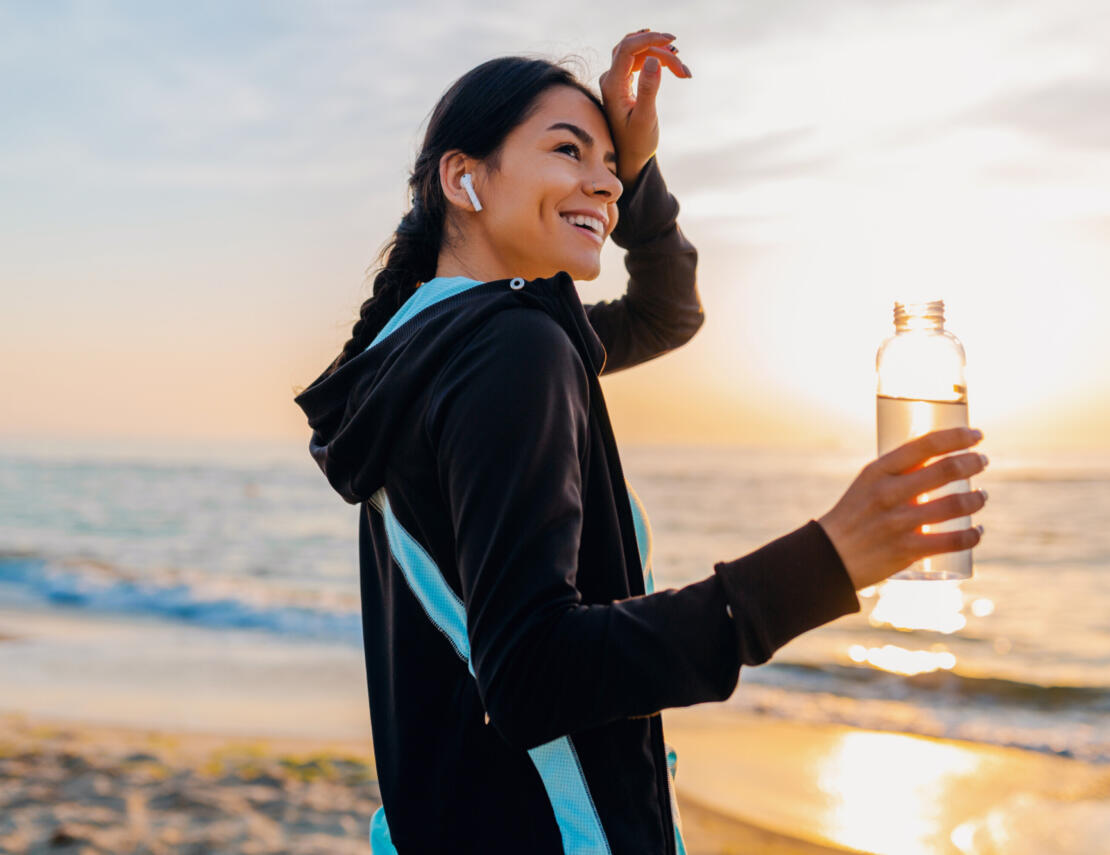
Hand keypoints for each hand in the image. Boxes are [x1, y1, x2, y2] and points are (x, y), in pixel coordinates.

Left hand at [598, 29, 692, 185]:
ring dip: (663, 57)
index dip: (650, 40)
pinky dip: (658, 60)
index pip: (627, 49)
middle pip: (635, 48)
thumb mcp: (645, 118)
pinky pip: (639, 60)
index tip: (672, 42)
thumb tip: (654, 60)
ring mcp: (616, 79)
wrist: (630, 157)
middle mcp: (610, 79)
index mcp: (612, 86)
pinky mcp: (623, 82)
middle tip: (684, 70)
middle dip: (661, 51)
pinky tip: (673, 65)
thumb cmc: (637, 143)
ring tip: (683, 72)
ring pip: (639, 53)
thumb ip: (648, 89)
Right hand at [817, 427, 988, 589]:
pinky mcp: (906, 550)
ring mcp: (898, 523)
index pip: (925, 444)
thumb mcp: (868, 485)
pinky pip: (953, 541)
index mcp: (878, 471)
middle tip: (982, 462)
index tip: (976, 435)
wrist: (829, 556)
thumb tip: (938, 461)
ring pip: (955, 505)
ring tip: (982, 496)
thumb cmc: (854, 516)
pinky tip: (977, 532)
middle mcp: (888, 493)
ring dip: (977, 498)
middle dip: (973, 463)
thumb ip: (898, 474)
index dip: (957, 436)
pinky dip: (972, 535)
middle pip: (946, 470)